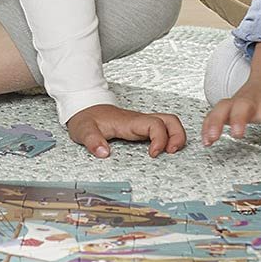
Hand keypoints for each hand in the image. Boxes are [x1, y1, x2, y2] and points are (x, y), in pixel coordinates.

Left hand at [67, 104, 187, 158]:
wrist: (84, 107)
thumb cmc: (86, 118)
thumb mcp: (83, 130)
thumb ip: (92, 141)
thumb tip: (104, 153)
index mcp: (129, 121)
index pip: (154, 124)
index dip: (159, 139)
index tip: (153, 154)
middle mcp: (139, 120)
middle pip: (170, 120)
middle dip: (177, 136)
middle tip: (172, 153)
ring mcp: (141, 123)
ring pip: (168, 123)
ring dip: (176, 136)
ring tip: (171, 153)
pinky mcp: (141, 127)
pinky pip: (162, 129)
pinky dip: (170, 137)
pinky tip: (164, 150)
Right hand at [202, 42, 260, 157]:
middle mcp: (253, 101)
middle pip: (243, 107)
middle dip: (238, 120)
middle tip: (237, 133)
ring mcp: (238, 101)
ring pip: (224, 107)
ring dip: (216, 122)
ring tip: (211, 137)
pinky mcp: (228, 105)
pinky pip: (214, 112)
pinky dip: (207, 124)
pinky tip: (205, 139)